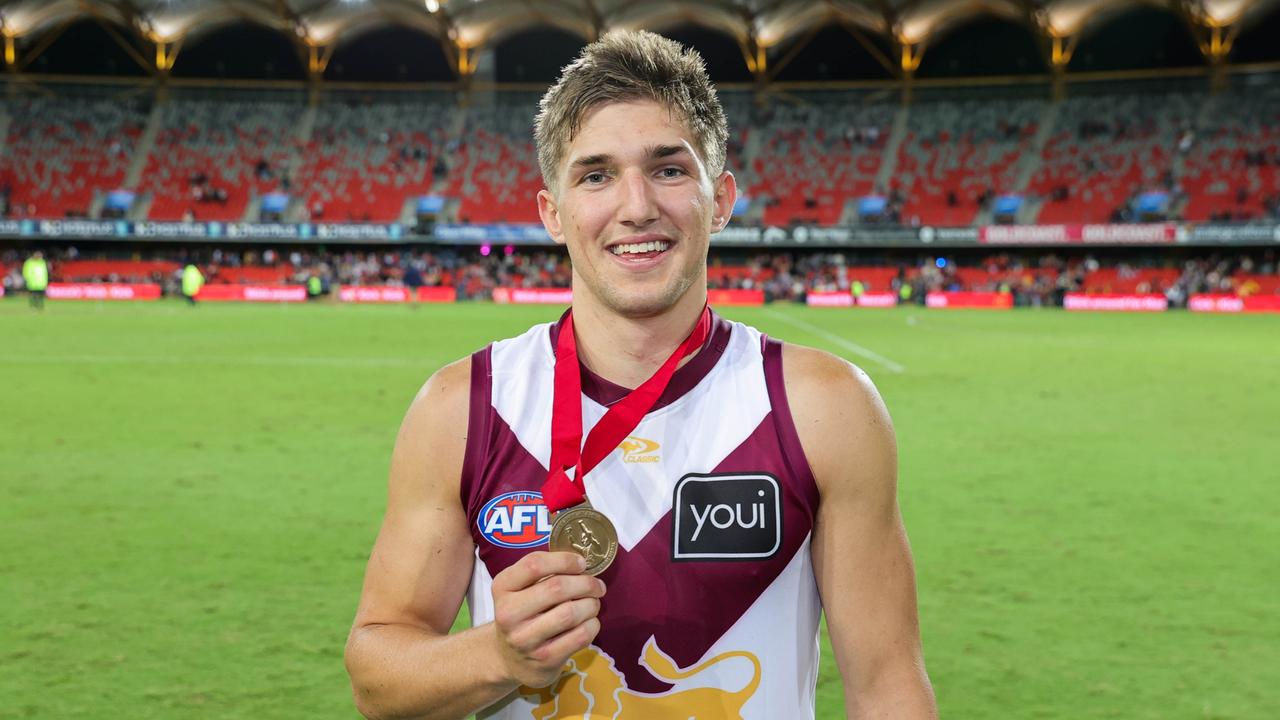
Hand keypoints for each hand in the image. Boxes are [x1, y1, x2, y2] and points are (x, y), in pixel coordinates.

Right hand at [490, 551, 606, 687]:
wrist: (509, 659)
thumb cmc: (523, 614)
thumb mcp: (519, 590)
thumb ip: (544, 573)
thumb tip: (582, 563)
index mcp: (502, 587)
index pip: (534, 564)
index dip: (565, 560)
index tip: (582, 563)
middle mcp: (509, 613)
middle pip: (557, 588)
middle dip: (586, 583)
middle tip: (597, 586)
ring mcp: (526, 639)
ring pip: (570, 613)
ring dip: (591, 604)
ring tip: (593, 603)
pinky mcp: (545, 659)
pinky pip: (580, 636)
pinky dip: (592, 625)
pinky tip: (590, 622)